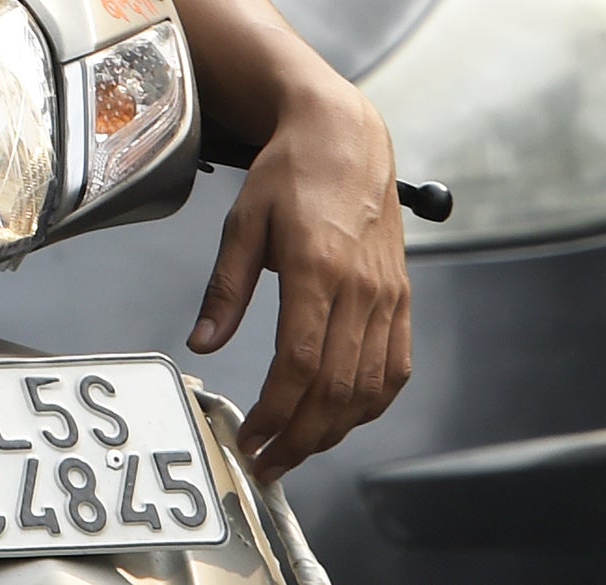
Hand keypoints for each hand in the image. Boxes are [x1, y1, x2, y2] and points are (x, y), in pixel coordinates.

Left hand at [191, 78, 412, 471]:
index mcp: (317, 269)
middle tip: (268, 463)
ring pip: (370, 387)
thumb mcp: (242, 222)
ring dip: (335, 429)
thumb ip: (226, 287)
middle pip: (337, 388)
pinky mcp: (402, 300)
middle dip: (301, 436)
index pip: (300, 362)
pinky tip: (343, 419)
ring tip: (297, 449)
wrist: (345, 141)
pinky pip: (396, 368)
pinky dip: (372, 404)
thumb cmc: (289, 176)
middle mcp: (361, 290)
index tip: (251, 437)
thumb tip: (203, 342)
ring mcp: (388, 297)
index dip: (276, 411)